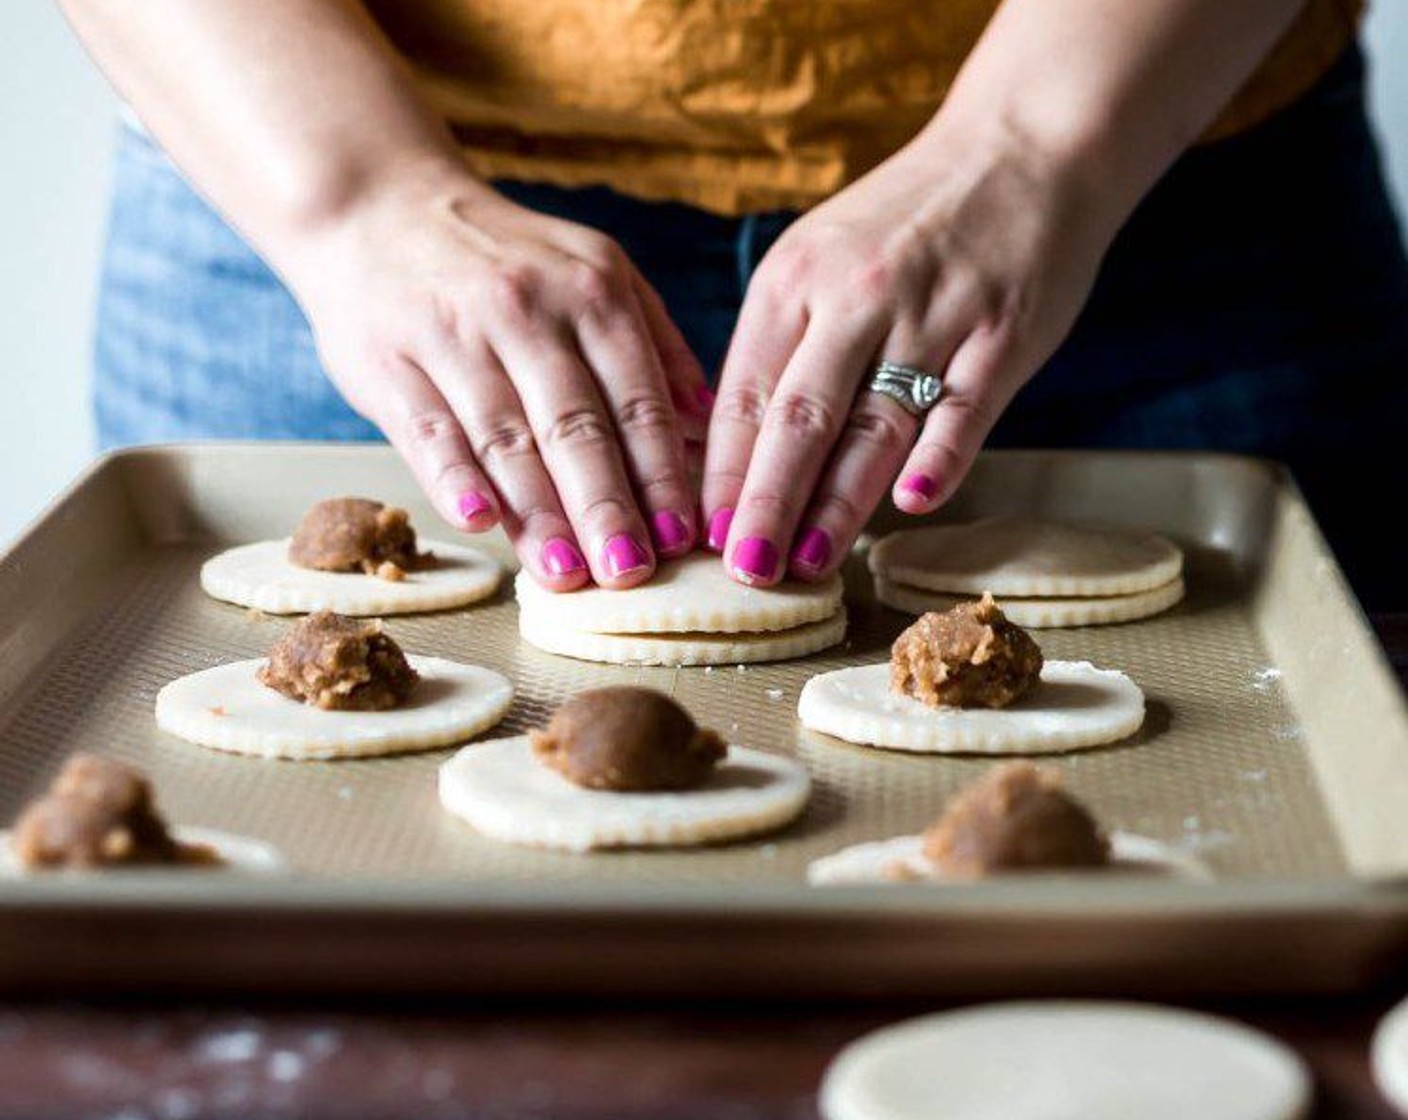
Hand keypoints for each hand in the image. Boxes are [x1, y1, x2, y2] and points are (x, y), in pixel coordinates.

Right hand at [281, 165, 709, 589]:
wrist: (376, 202)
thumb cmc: (503, 258)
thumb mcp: (593, 269)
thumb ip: (653, 342)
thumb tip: (708, 425)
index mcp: (592, 291)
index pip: (638, 399)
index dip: (662, 474)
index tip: (683, 539)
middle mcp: (527, 310)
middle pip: (577, 426)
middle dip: (609, 507)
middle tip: (632, 572)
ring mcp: (454, 335)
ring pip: (506, 437)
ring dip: (539, 512)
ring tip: (568, 574)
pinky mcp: (389, 362)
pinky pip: (428, 428)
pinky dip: (452, 477)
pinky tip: (478, 521)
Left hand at [701, 124, 1115, 584]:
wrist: (1021, 147)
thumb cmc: (906, 223)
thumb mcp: (819, 258)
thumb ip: (781, 344)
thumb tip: (733, 449)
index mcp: (794, 281)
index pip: (744, 394)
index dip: (720, 471)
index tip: (701, 534)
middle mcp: (855, 296)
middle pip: (798, 418)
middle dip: (763, 502)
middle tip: (744, 570)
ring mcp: (932, 315)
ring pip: (874, 425)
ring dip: (838, 503)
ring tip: (807, 562)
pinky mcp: (1001, 333)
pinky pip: (964, 409)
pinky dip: (939, 459)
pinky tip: (912, 504)